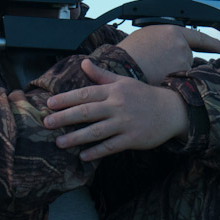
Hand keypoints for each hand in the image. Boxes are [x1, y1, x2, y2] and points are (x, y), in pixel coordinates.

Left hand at [45, 60, 190, 160]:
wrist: (171, 110)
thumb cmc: (143, 95)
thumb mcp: (123, 82)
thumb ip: (101, 75)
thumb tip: (83, 63)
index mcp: (113, 91)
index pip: (85, 93)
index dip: (66, 99)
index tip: (49, 104)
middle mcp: (117, 106)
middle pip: (87, 112)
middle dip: (65, 118)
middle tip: (47, 123)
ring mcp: (125, 123)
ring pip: (96, 131)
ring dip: (76, 138)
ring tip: (59, 143)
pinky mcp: (132, 139)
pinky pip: (111, 146)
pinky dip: (97, 152)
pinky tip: (83, 156)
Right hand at [116, 24, 219, 83]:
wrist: (121, 68)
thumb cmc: (128, 54)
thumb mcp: (145, 37)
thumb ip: (162, 41)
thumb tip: (168, 49)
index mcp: (172, 32)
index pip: (198, 37)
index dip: (211, 43)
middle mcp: (181, 46)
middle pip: (186, 58)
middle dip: (175, 63)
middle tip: (155, 65)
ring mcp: (182, 63)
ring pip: (182, 73)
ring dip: (171, 74)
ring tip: (151, 72)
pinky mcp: (179, 80)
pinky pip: (179, 84)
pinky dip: (170, 85)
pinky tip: (155, 81)